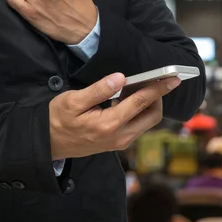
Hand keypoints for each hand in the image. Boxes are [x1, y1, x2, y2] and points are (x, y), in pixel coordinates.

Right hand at [48, 73, 180, 159]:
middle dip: (158, 96)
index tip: (173, 78)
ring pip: (148, 121)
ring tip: (139, 86)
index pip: (142, 102)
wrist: (48, 144)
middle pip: (153, 115)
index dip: (159, 88)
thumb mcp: (72, 101)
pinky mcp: (120, 142)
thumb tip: (120, 78)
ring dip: (150, 103)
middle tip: (154, 80)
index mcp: (109, 124)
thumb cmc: (58, 119)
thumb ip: (99, 90)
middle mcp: (121, 136)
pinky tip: (129, 98)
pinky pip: (139, 125)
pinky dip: (141, 110)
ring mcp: (121, 142)